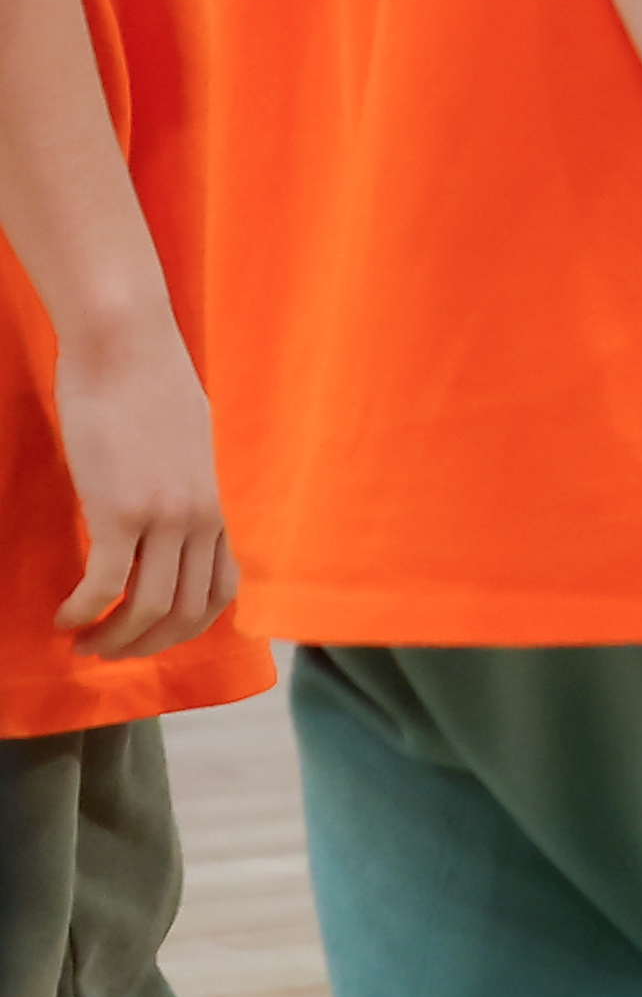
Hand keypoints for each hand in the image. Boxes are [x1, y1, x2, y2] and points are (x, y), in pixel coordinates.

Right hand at [48, 313, 232, 662]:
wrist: (126, 344)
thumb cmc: (149, 384)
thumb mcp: (191, 441)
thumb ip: (189, 482)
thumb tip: (175, 501)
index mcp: (220, 504)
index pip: (223, 590)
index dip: (188, 625)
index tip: (153, 634)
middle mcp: (202, 517)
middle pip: (189, 611)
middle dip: (149, 643)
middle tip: (110, 652)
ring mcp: (165, 516)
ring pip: (149, 607)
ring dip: (114, 637)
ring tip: (83, 644)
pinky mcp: (120, 510)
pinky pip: (105, 584)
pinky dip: (84, 611)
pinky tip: (63, 618)